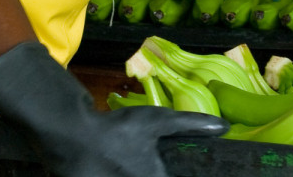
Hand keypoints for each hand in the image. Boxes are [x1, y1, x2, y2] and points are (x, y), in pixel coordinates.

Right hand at [0, 41, 228, 176]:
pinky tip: (113, 172)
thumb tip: (222, 127)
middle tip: (143, 165)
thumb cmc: (116, 128)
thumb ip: (189, 125)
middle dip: (154, 173)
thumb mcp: (155, 122)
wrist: (70, 134)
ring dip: (129, 176)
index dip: (178, 174)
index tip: (171, 169)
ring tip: (124, 168)